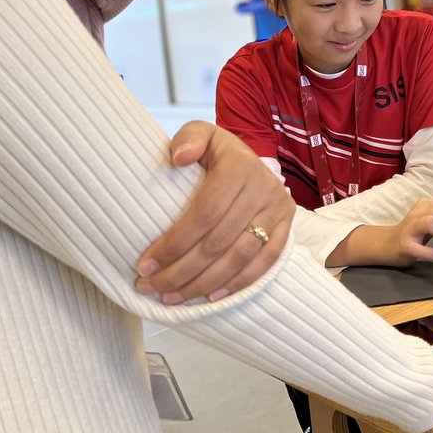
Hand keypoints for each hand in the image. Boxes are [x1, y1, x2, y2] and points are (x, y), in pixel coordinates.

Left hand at [136, 123, 293, 303]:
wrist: (250, 161)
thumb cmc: (216, 154)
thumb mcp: (202, 135)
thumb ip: (188, 138)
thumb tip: (179, 159)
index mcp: (240, 166)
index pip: (205, 213)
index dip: (174, 243)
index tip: (145, 265)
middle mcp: (264, 187)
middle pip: (220, 240)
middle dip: (182, 270)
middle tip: (152, 286)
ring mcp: (279, 208)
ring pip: (241, 256)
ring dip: (205, 282)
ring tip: (173, 297)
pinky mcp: (288, 225)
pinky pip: (266, 261)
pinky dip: (238, 283)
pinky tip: (211, 297)